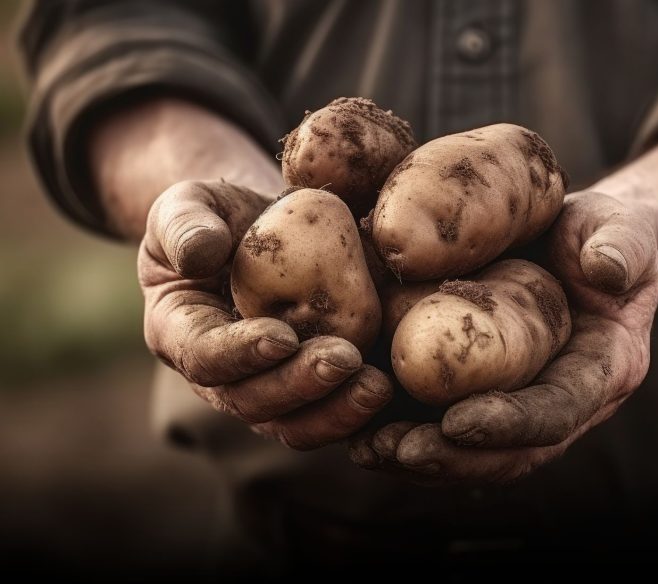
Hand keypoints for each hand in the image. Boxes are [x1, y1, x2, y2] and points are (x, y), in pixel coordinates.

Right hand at [140, 179, 392, 449]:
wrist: (258, 228)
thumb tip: (200, 254)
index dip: (240, 353)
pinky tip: (390, 390)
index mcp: (179, 332)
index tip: (281, 336)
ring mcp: (264, 386)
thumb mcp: (187, 205)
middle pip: (252, 400)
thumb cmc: (217, 215)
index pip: (203, 356)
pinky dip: (355, 411)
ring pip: (292, 422)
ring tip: (376, 387)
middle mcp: (219, 374)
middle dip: (298, 385)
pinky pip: (327, 413)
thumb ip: (184, 226)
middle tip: (344, 360)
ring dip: (334, 411)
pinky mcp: (305, 388)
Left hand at [349, 191, 657, 483]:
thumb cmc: (594, 234)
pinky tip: (360, 428)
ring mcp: (522, 403)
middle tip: (397, 449)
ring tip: (366, 448)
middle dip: (453, 458)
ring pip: (474, 452)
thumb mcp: (618, 228)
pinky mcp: (485, 394)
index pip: (558, 411)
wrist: (571, 245)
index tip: (456, 422)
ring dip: (420, 458)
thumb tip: (605, 270)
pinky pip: (446, 428)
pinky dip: (405, 431)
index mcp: (603, 369)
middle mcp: (563, 401)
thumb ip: (620, 245)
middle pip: (510, 452)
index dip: (510, 424)